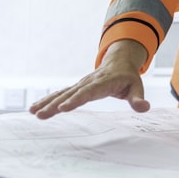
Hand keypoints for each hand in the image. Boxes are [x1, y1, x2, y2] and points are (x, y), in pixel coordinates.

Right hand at [29, 41, 150, 118]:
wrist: (119, 62)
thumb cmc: (129, 77)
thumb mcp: (137, 86)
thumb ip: (138, 99)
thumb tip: (144, 108)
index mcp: (103, 82)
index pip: (88, 93)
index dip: (75, 100)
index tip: (63, 108)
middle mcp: (88, 82)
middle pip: (70, 94)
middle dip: (55, 105)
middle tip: (41, 115)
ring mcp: (80, 84)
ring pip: (62, 93)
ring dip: (47, 103)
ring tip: (33, 112)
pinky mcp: (76, 88)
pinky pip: (60, 94)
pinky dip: (47, 100)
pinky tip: (35, 109)